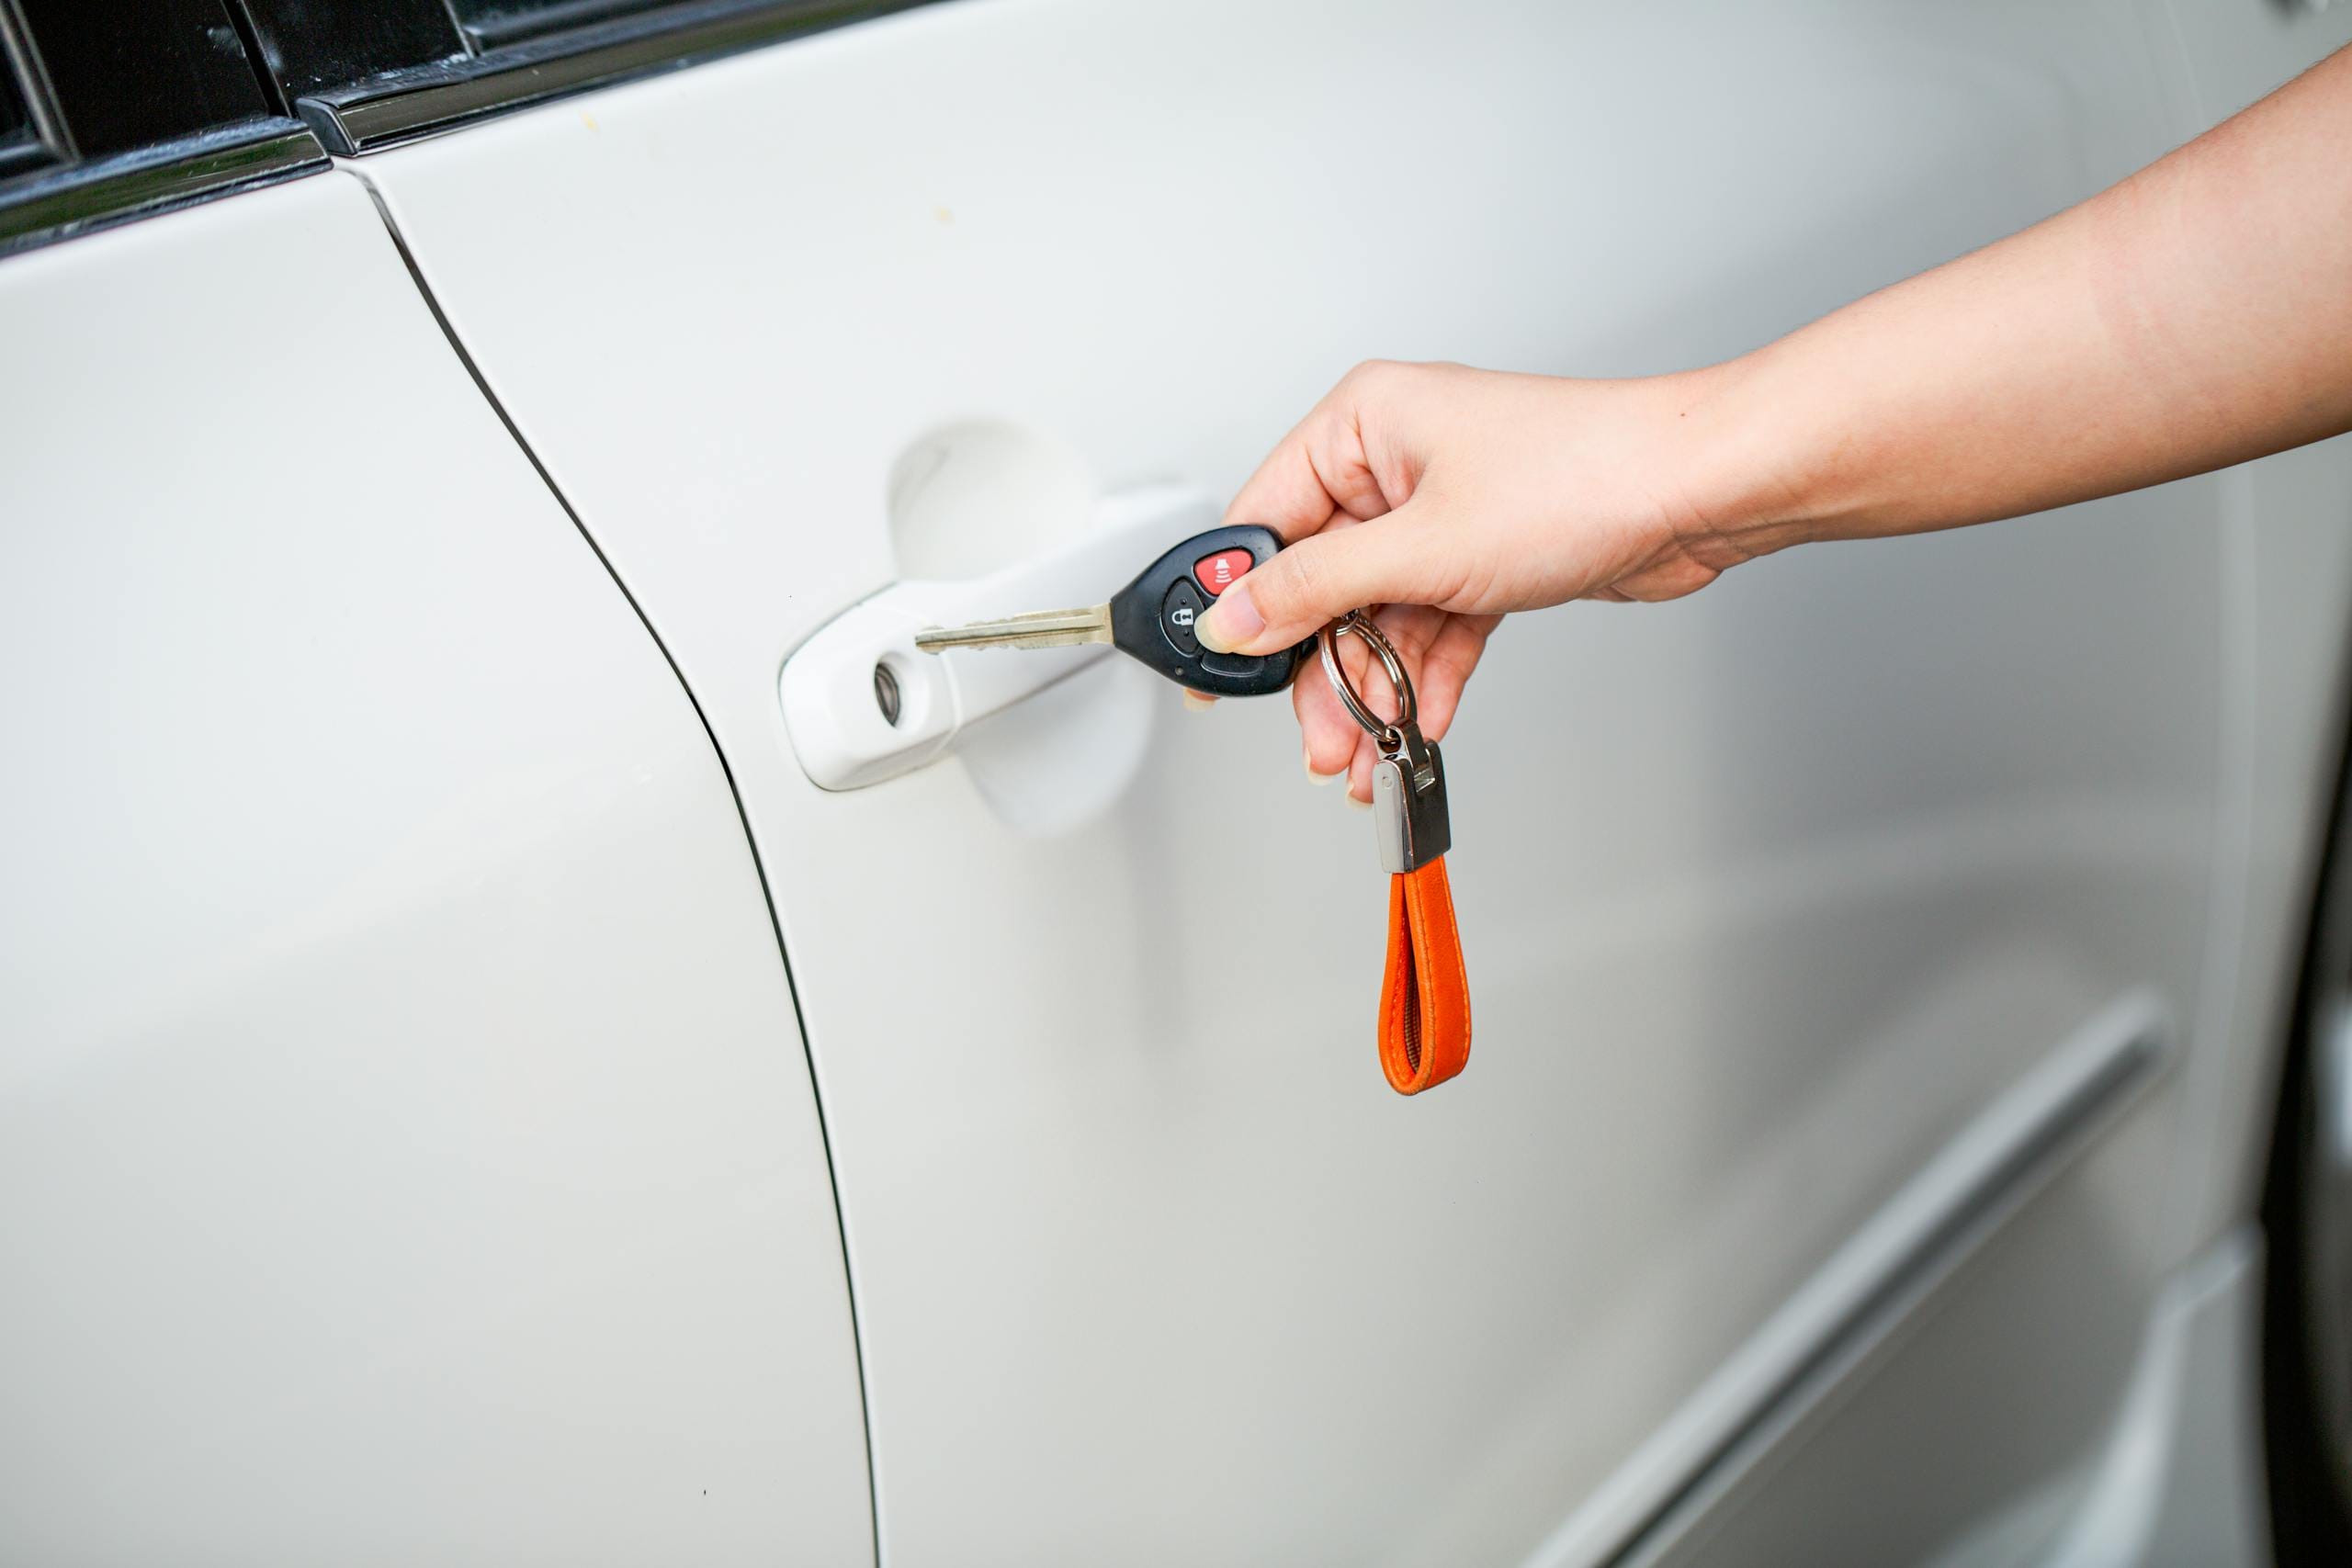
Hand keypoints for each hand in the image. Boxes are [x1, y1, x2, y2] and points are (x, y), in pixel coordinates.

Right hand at [1198, 360, 1759, 799]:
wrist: (1699, 492)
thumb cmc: (1583, 476)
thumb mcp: (1422, 547)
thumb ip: (1314, 589)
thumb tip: (1233, 618)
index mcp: (1363, 423)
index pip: (1266, 520)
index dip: (1241, 603)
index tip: (1221, 672)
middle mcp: (1396, 462)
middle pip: (1322, 583)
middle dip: (1322, 670)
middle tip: (1318, 740)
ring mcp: (1444, 511)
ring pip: (1378, 615)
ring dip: (1374, 689)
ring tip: (1368, 753)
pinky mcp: (1486, 554)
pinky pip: (1431, 625)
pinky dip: (1425, 676)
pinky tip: (1421, 723)